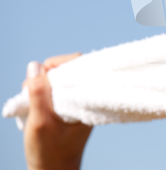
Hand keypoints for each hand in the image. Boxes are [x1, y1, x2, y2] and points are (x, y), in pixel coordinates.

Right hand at [23, 53, 91, 169]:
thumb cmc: (49, 150)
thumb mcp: (40, 121)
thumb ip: (38, 93)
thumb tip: (35, 65)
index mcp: (87, 97)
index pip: (79, 63)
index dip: (58, 64)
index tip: (40, 76)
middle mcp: (86, 96)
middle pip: (67, 69)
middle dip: (45, 74)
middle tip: (29, 90)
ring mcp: (78, 101)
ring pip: (60, 79)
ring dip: (42, 84)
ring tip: (28, 100)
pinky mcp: (70, 107)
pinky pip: (57, 90)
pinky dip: (43, 92)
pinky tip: (34, 104)